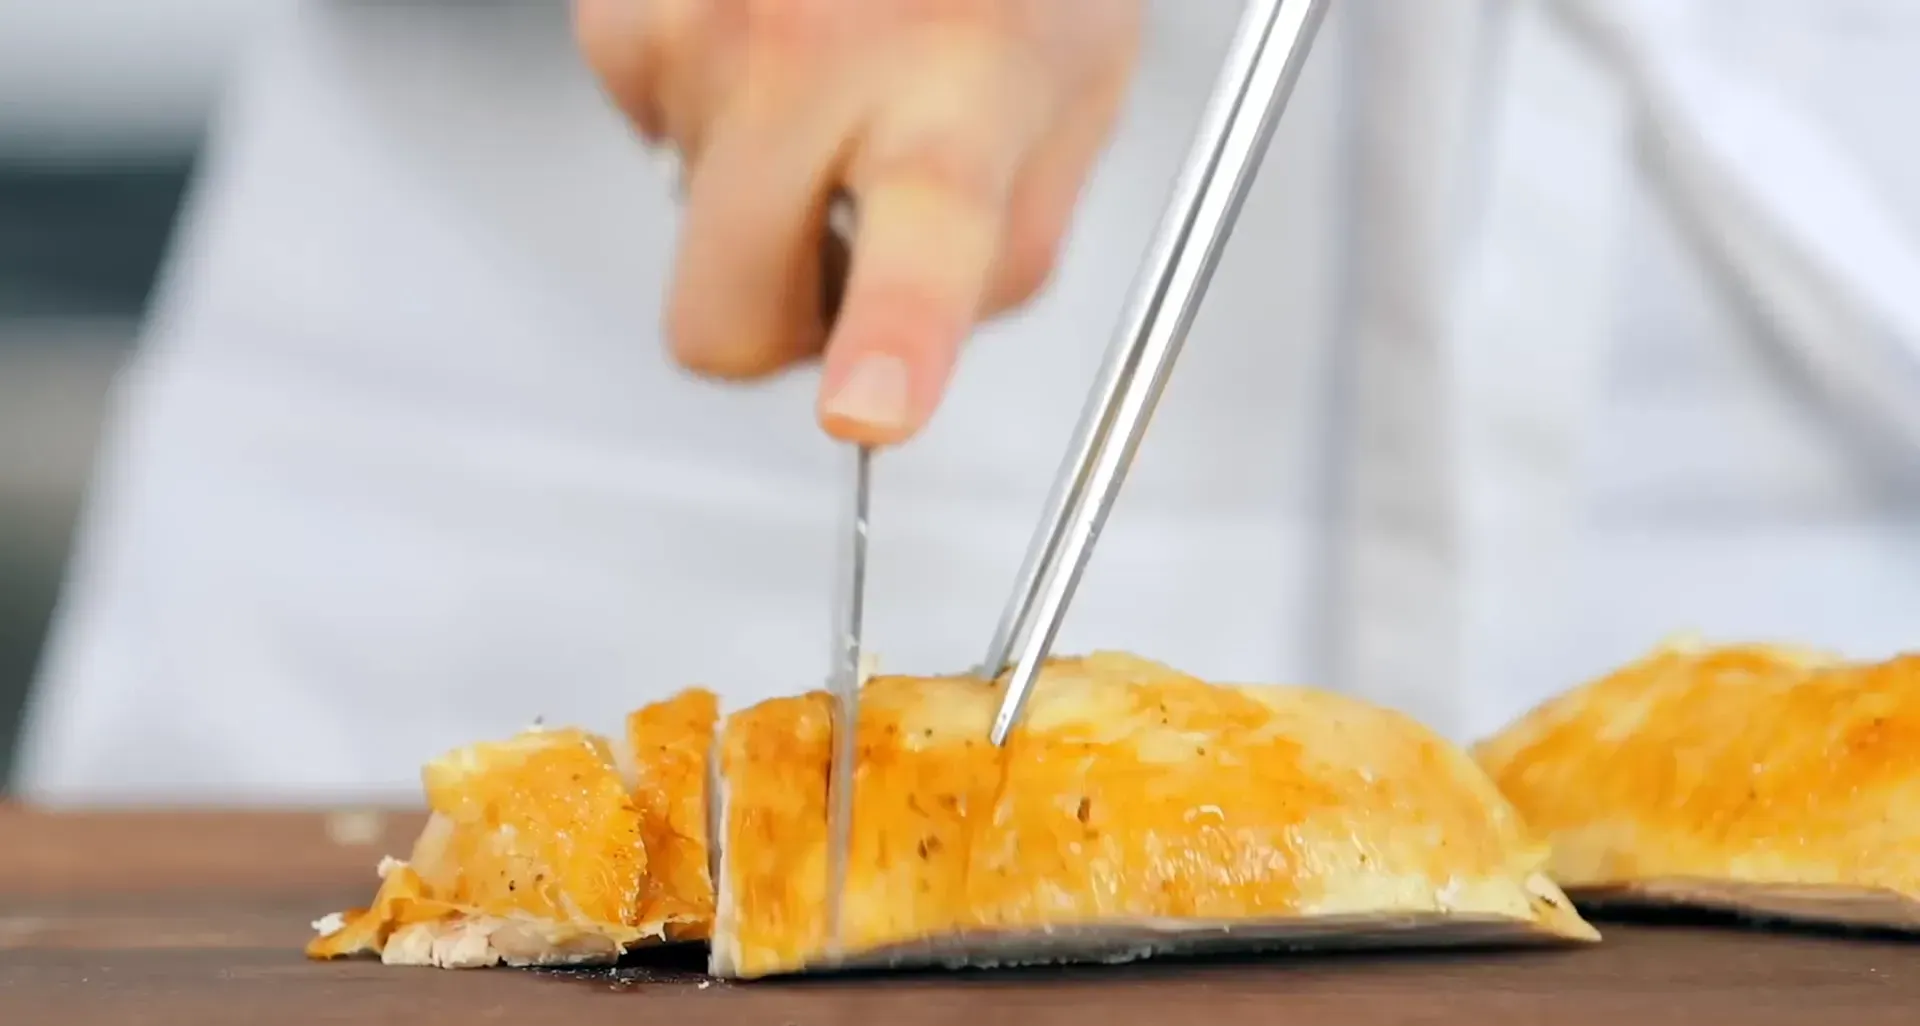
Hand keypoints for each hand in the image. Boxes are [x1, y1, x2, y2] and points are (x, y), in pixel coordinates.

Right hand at [574, 0, 1141, 445]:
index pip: (924, 242)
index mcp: (964, 91)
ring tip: (827, 79)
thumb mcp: (1072, 107)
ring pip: (681, 228)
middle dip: (771, 321)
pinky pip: (645, 133)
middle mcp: (815, 51)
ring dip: (751, 188)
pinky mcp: (622, 10)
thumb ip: (1002, 256)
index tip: (869, 408)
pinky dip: (706, 108)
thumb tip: (894, 360)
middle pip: (721, 320)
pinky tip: (771, 41)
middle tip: (842, 240)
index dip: (889, 338)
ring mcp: (702, 28)